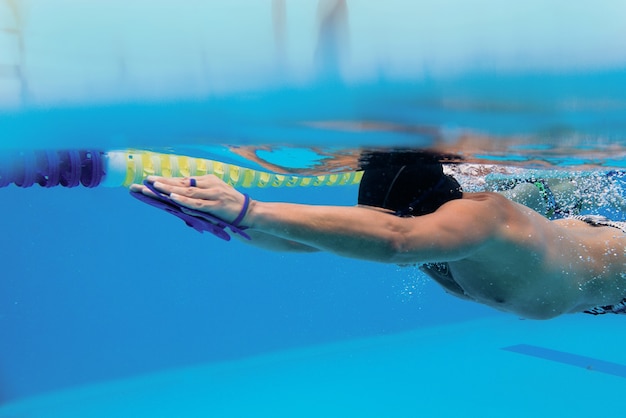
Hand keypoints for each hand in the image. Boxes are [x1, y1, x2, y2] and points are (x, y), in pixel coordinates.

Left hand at [129, 174, 251, 225]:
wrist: (249, 212)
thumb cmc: (229, 207)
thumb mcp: (214, 197)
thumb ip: (197, 198)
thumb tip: (179, 203)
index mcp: (207, 180)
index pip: (182, 180)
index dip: (166, 180)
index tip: (150, 179)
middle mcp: (208, 184)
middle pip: (181, 182)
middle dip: (162, 182)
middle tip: (145, 180)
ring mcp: (212, 194)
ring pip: (187, 191)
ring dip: (169, 188)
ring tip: (154, 186)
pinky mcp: (216, 205)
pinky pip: (197, 203)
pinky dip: (184, 200)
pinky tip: (173, 197)